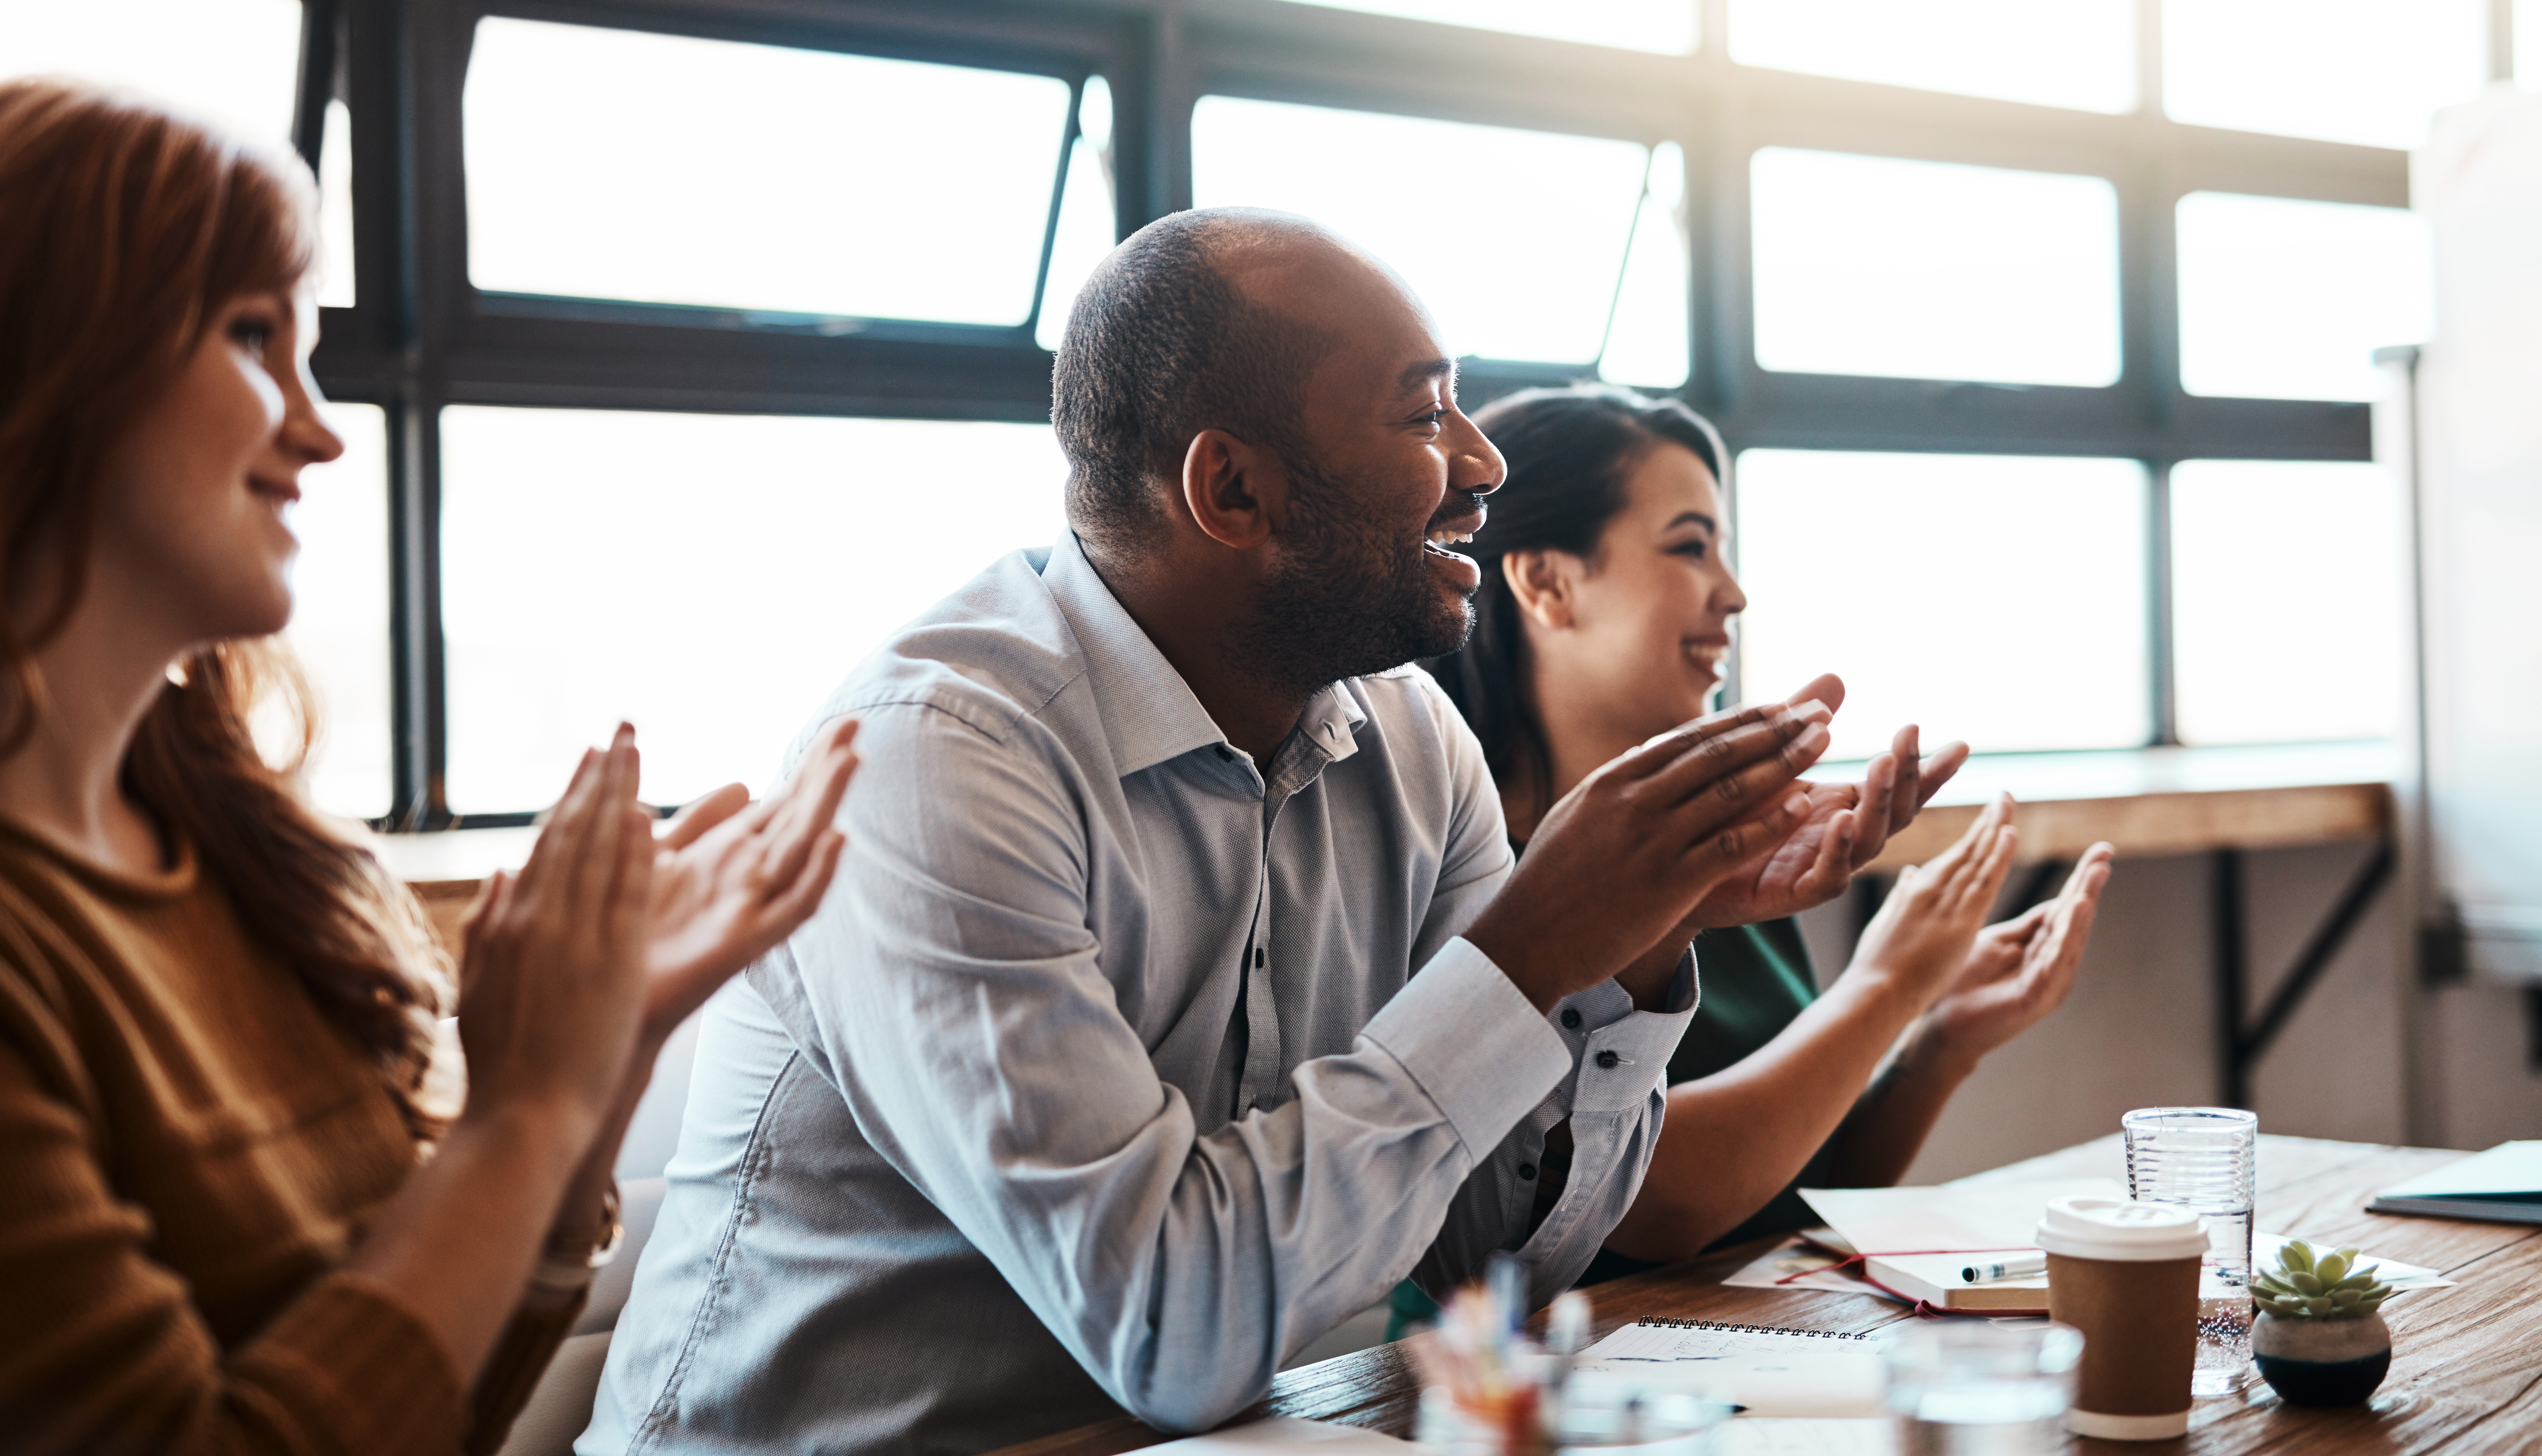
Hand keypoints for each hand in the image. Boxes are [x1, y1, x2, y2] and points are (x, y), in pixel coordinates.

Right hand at [455, 725, 654, 1128]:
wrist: (523, 1116)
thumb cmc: (502, 1062)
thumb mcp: (480, 985)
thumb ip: (488, 924)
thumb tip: (501, 870)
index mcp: (513, 924)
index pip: (547, 843)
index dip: (570, 796)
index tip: (588, 758)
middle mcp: (541, 921)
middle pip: (573, 834)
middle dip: (598, 779)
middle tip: (619, 732)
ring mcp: (575, 940)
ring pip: (598, 854)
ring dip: (618, 798)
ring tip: (635, 752)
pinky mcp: (610, 965)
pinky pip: (624, 898)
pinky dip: (633, 855)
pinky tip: (645, 816)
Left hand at [640, 716, 859, 1044]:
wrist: (611, 1001)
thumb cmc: (633, 935)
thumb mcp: (660, 859)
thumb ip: (697, 822)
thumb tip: (742, 782)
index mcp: (729, 852)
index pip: (783, 797)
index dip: (811, 761)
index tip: (840, 722)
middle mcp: (748, 877)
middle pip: (800, 814)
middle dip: (827, 770)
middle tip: (857, 723)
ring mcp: (752, 908)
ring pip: (803, 848)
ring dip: (828, 805)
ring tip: (852, 760)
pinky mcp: (746, 943)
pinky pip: (794, 908)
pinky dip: (818, 874)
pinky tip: (838, 840)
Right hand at [1466, 699, 1833, 1012]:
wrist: (1525, 939)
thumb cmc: (1550, 883)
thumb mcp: (1576, 816)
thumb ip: (1616, 787)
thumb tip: (1643, 757)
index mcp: (1612, 780)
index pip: (1688, 739)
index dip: (1741, 720)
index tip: (1781, 706)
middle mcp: (1634, 800)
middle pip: (1717, 754)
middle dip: (1774, 730)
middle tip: (1819, 713)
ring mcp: (1652, 839)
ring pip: (1731, 790)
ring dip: (1783, 762)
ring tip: (1822, 743)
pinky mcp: (1668, 882)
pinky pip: (1731, 844)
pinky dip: (1770, 821)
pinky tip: (1803, 805)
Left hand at [1681, 675, 1968, 929]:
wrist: (1678, 866)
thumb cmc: (1725, 812)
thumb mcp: (1766, 758)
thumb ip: (1801, 722)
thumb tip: (1837, 677)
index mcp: (1841, 807)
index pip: (1897, 789)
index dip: (1930, 770)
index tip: (1959, 744)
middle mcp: (1839, 839)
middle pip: (1895, 813)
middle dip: (1910, 775)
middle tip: (1910, 733)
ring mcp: (1821, 867)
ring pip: (1869, 841)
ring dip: (1880, 800)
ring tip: (1886, 761)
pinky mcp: (1791, 894)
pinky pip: (1827, 875)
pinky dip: (1838, 847)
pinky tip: (1842, 816)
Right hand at [1843, 793, 2018, 1009]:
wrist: (1876, 993)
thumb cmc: (1878, 965)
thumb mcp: (1888, 923)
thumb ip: (1902, 896)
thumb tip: (1909, 874)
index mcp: (1916, 891)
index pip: (1953, 856)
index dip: (1973, 833)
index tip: (1989, 813)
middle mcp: (1931, 890)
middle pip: (1966, 850)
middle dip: (1987, 821)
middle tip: (2004, 796)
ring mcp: (1945, 904)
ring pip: (1977, 861)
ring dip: (1995, 830)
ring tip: (2008, 804)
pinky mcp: (1959, 922)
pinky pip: (1983, 884)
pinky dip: (1997, 857)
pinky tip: (2008, 834)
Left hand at [1917, 842, 2113, 1066]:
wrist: (1942, 1023)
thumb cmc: (1967, 982)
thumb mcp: (1999, 942)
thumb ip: (2027, 926)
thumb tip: (2055, 900)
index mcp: (2042, 947)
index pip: (2066, 907)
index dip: (2082, 879)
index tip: (2100, 851)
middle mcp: (2052, 963)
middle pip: (2075, 920)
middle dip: (2089, 887)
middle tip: (2103, 855)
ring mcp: (2047, 982)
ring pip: (2069, 941)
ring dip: (2080, 911)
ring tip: (2090, 882)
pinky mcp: (2036, 998)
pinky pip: (2054, 965)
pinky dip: (2065, 941)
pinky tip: (2072, 917)